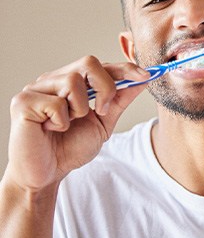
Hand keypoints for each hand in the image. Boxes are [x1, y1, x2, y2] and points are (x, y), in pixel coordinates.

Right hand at [5, 56, 149, 191]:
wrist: (46, 174)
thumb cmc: (70, 147)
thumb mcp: (103, 122)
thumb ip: (119, 100)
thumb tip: (142, 80)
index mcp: (72, 82)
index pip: (101, 66)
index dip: (125, 68)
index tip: (146, 76)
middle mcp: (54, 80)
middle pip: (89, 62)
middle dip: (106, 87)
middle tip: (101, 111)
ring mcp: (37, 88)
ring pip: (73, 81)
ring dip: (79, 109)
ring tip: (68, 124)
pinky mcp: (23, 102)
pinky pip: (56, 103)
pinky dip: (61, 121)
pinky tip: (51, 129)